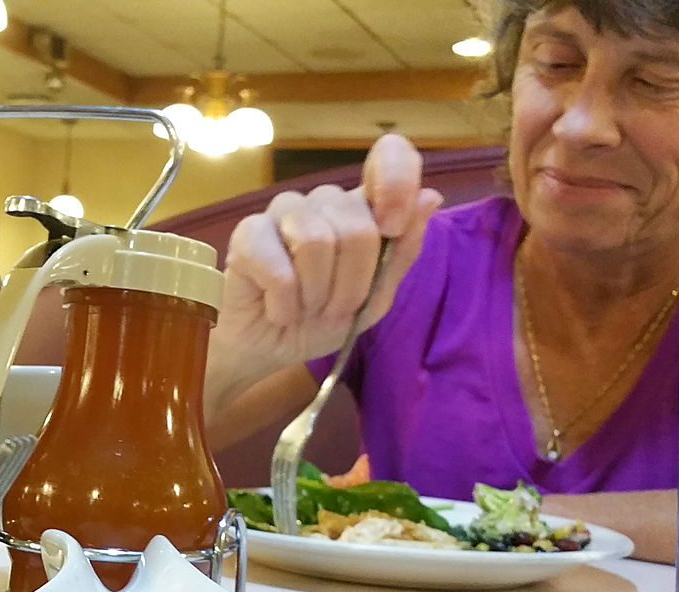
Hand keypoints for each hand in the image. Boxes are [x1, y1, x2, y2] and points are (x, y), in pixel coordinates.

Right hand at [214, 134, 443, 391]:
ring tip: (306, 309)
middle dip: (352, 285)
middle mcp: (324, 201)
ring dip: (317, 296)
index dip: (398, 183)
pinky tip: (278, 310)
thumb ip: (402, 251)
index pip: (391, 155)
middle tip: (334, 309)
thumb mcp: (376, 297)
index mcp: (361, 208)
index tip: (392, 229)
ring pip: (316, 242)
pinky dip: (286, 304)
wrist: (271, 349)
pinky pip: (279, 269)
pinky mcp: (248, 234)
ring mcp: (284, 212)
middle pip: (357, 226)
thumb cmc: (322, 320)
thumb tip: (430, 197)